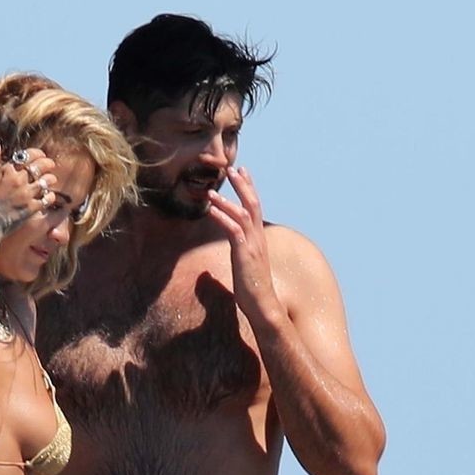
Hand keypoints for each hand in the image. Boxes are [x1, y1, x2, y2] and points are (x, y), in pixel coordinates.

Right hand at [0, 140, 56, 243]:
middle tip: (50, 164)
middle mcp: (18, 180)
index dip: (36, 153)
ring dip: (50, 178)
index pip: (27, 155)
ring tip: (51, 179)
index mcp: (7, 170)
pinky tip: (49, 195)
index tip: (40, 155)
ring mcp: (26, 194)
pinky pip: (47, 198)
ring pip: (46, 181)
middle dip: (47, 162)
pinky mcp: (31, 208)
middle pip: (40, 165)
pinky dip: (50, 195)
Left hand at [206, 166, 282, 326]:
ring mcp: (253, 246)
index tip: (242, 172)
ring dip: (227, 200)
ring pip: (242, 214)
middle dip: (243, 185)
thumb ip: (238, 255)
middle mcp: (258, 239)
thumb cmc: (253, 291)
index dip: (249, 189)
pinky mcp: (245, 254)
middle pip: (253, 204)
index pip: (255, 208)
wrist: (263, 305)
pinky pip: (234, 230)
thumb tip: (230, 250)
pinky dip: (223, 218)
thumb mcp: (244, 268)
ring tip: (212, 190)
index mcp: (259, 240)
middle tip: (233, 168)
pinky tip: (211, 210)